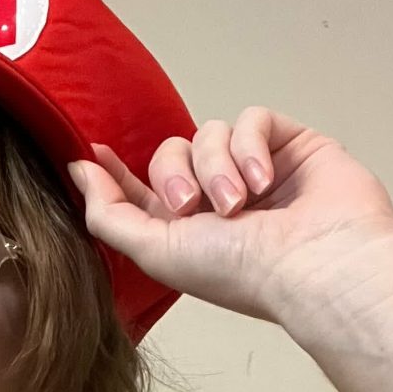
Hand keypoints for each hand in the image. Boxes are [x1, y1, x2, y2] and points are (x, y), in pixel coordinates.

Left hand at [67, 106, 392, 326]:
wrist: (315, 264)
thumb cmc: (241, 272)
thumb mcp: (155, 251)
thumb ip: (109, 214)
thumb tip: (78, 171)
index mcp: (185, 230)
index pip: (141, 190)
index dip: (115, 171)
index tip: (94, 153)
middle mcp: (218, 199)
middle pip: (170, 152)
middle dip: (175, 175)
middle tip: (192, 207)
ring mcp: (256, 170)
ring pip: (210, 133)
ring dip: (217, 166)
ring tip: (239, 203)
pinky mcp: (291, 145)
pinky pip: (252, 119)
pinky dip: (250, 147)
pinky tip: (265, 180)